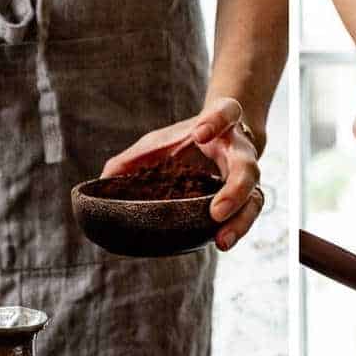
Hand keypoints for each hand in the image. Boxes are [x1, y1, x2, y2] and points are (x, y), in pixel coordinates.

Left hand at [102, 97, 262, 250]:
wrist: (225, 139)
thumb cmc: (187, 141)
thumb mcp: (160, 142)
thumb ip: (134, 159)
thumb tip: (102, 181)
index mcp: (223, 124)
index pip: (227, 113)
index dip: (215, 122)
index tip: (198, 135)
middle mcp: (242, 150)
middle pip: (248, 168)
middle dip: (234, 191)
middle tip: (215, 211)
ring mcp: (248, 177)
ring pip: (254, 199)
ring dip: (240, 221)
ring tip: (221, 240)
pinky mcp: (248, 198)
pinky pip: (248, 215)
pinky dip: (236, 229)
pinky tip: (220, 242)